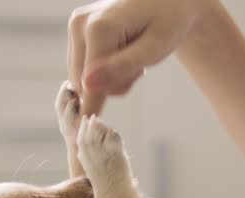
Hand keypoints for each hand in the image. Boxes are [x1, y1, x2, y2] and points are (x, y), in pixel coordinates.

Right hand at [68, 0, 215, 114]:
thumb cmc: (168, 20)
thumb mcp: (154, 50)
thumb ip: (121, 68)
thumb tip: (88, 85)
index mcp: (98, 28)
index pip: (88, 83)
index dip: (98, 104)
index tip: (94, 130)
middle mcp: (80, 24)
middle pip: (84, 83)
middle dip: (113, 85)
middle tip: (140, 69)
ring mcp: (76, 26)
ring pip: (83, 77)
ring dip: (111, 79)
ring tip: (135, 59)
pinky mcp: (77, 30)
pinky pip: (85, 67)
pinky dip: (106, 70)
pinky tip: (124, 54)